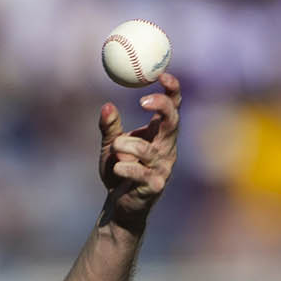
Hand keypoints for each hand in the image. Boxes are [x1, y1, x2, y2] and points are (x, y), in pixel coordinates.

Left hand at [98, 71, 179, 226]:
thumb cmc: (118, 172)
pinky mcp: (156, 185)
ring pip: (147, 148)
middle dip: (162, 106)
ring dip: (126, 146)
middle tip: (142, 101)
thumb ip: (110, 127)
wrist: (119, 206)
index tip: (162, 74)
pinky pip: (139, 171)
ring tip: (114, 150)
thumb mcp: (110, 145)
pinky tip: (117, 170)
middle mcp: (167, 148)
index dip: (172, 90)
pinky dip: (124, 168)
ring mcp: (164, 167)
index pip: (173, 107)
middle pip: (173, 121)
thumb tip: (107, 106)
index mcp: (160, 135)